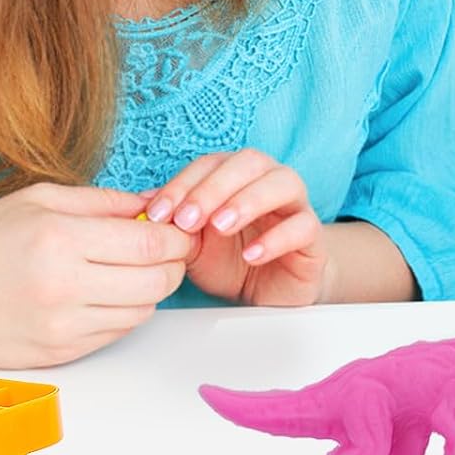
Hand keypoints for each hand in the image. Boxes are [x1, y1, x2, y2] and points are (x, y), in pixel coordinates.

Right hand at [0, 183, 195, 366]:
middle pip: (156, 281)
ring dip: (150, 291)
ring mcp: (62, 327)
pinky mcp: (59, 354)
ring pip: (142, 312)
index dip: (177, 237)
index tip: (179, 231)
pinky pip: (116, 334)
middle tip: (166, 251)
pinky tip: (107, 295)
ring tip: (134, 272)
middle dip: (173, 264)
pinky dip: (124, 313)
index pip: (150, 243)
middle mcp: (64, 287)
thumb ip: (104, 202)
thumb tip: (156, 204)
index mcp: (60, 240)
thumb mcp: (40, 200)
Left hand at [144, 149, 327, 305]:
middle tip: (187, 220)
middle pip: (250, 162)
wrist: (269, 292)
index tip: (157, 214)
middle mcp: (269, 181)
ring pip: (284, 183)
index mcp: (238, 175)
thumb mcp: (194, 244)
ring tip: (220, 227)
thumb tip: (139, 206)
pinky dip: (277, 238)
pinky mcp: (314, 237)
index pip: (211, 163)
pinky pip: (304, 226)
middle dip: (214, 187)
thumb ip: (175, 223)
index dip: (183, 184)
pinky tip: (252, 254)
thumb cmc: (231, 260)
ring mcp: (296, 206)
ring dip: (248, 201)